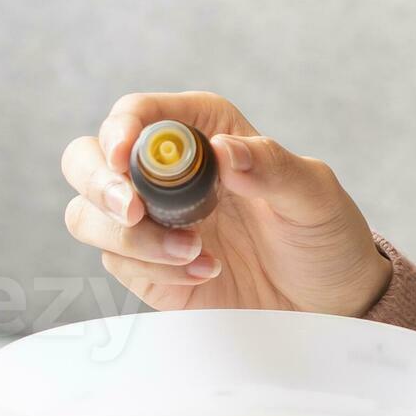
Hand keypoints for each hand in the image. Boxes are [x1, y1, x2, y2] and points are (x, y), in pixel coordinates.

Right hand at [60, 91, 393, 317]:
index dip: (120, 129)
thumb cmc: (324, 234)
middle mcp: (167, 172)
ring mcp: (152, 220)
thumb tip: (225, 151)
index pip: (138, 113)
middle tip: (131, 210)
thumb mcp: (313, 196)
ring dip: (131, 237)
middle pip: (87, 159)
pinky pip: (119, 261)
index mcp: (203, 132)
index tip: (124, 157)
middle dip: (96, 182)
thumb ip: (272, 168)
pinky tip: (208, 271)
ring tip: (196, 253)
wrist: (328, 301)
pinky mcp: (148, 266)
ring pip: (89, 214)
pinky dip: (157, 269)